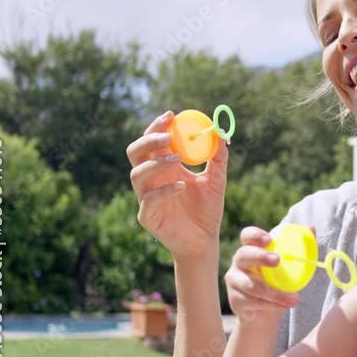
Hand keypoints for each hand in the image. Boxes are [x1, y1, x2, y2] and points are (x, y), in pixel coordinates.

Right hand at [127, 111, 227, 260]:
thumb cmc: (207, 209)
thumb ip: (218, 157)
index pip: (153, 141)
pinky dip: (164, 190)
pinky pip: (148, 199)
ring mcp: (146, 198)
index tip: (171, 115)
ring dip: (156, 163)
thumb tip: (221, 131)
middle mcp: (152, 180)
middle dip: (149, 140)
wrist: (205, 240)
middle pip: (135, 153)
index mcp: (165, 167)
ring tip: (178, 160)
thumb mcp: (217, 180)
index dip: (157, 126)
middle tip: (168, 136)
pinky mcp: (147, 217)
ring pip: (137, 174)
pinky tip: (182, 186)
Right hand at [225, 226, 300, 320]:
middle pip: (244, 255)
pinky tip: (285, 306)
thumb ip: (299, 246)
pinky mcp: (235, 299)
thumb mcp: (290, 265)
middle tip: (277, 260)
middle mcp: (239, 262)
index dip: (255, 235)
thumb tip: (312, 228)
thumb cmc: (278, 281)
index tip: (268, 239)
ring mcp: (234, 281)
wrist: (265, 312)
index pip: (247, 236)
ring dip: (274, 292)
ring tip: (295, 298)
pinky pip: (252, 301)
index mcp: (252, 248)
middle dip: (260, 256)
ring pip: (251, 285)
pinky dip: (271, 304)